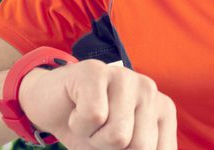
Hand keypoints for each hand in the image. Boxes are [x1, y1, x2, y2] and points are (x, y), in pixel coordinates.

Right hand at [17, 59, 176, 149]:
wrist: (50, 106)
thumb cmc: (90, 130)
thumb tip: (128, 145)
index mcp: (163, 111)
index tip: (119, 145)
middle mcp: (150, 90)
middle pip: (140, 148)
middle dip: (111, 149)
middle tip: (99, 131)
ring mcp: (125, 76)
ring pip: (118, 136)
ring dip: (94, 138)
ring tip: (89, 120)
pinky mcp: (96, 71)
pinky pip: (94, 116)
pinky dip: (79, 124)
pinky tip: (76, 109)